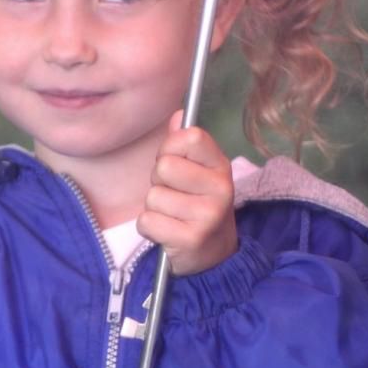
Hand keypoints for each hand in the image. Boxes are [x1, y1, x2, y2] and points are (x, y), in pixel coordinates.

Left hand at [139, 110, 237, 276]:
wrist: (214, 252)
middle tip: (173, 194)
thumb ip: (183, 144)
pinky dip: (149, 228)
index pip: (189, 137)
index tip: (175, 163)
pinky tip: (167, 231)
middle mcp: (220, 188)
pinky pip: (147, 221)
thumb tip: (177, 115)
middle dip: (158, 181)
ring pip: (153, 197)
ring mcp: (208, 215)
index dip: (171, 148)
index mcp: (220, 166)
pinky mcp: (191, 239)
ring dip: (154, 208)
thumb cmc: (196, 204)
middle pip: (164, 167)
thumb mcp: (197, 172)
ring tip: (172, 215)